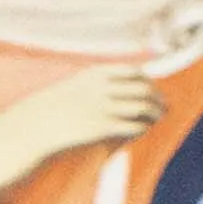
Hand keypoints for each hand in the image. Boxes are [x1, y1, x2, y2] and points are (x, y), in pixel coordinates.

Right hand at [0, 65, 158, 191]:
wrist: (38, 126)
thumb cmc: (57, 107)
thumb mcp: (78, 86)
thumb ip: (100, 83)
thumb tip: (121, 87)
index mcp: (98, 74)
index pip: (135, 73)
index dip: (148, 82)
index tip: (153, 89)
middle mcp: (104, 88)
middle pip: (143, 90)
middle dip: (157, 98)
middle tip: (164, 106)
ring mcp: (104, 107)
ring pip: (143, 107)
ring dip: (155, 113)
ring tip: (159, 118)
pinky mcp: (104, 127)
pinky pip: (133, 125)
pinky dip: (143, 127)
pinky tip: (144, 129)